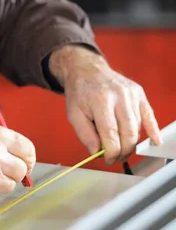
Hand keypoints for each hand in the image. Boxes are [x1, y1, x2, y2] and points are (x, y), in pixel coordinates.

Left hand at [49, 45, 161, 164]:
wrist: (87, 70)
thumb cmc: (80, 91)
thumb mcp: (73, 113)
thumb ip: (85, 135)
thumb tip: (97, 152)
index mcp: (101, 100)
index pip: (111, 134)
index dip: (111, 152)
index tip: (107, 159)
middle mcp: (119, 95)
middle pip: (128, 133)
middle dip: (123, 151)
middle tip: (115, 157)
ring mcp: (131, 94)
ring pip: (136, 128)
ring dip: (129, 142)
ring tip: (119, 145)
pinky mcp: (139, 93)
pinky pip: (149, 115)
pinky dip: (153, 130)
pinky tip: (155, 141)